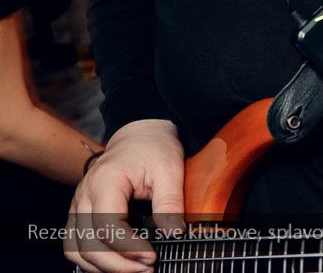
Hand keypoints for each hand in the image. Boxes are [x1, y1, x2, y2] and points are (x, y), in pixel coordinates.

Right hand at [64, 119, 185, 272]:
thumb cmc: (154, 147)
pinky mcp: (79, 214)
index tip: (151, 257)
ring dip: (103, 267)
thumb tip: (173, 233)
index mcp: (105, 181)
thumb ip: (170, 201)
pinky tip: (120, 264)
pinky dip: (93, 261)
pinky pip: (76, 246)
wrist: (139, 135)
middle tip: (147, 269)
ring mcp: (77, 206)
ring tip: (136, 270)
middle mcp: (84, 195)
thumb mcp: (170, 168)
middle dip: (117, 264)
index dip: (127, 247)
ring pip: (76, 250)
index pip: (107, 225)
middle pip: (88, 244)